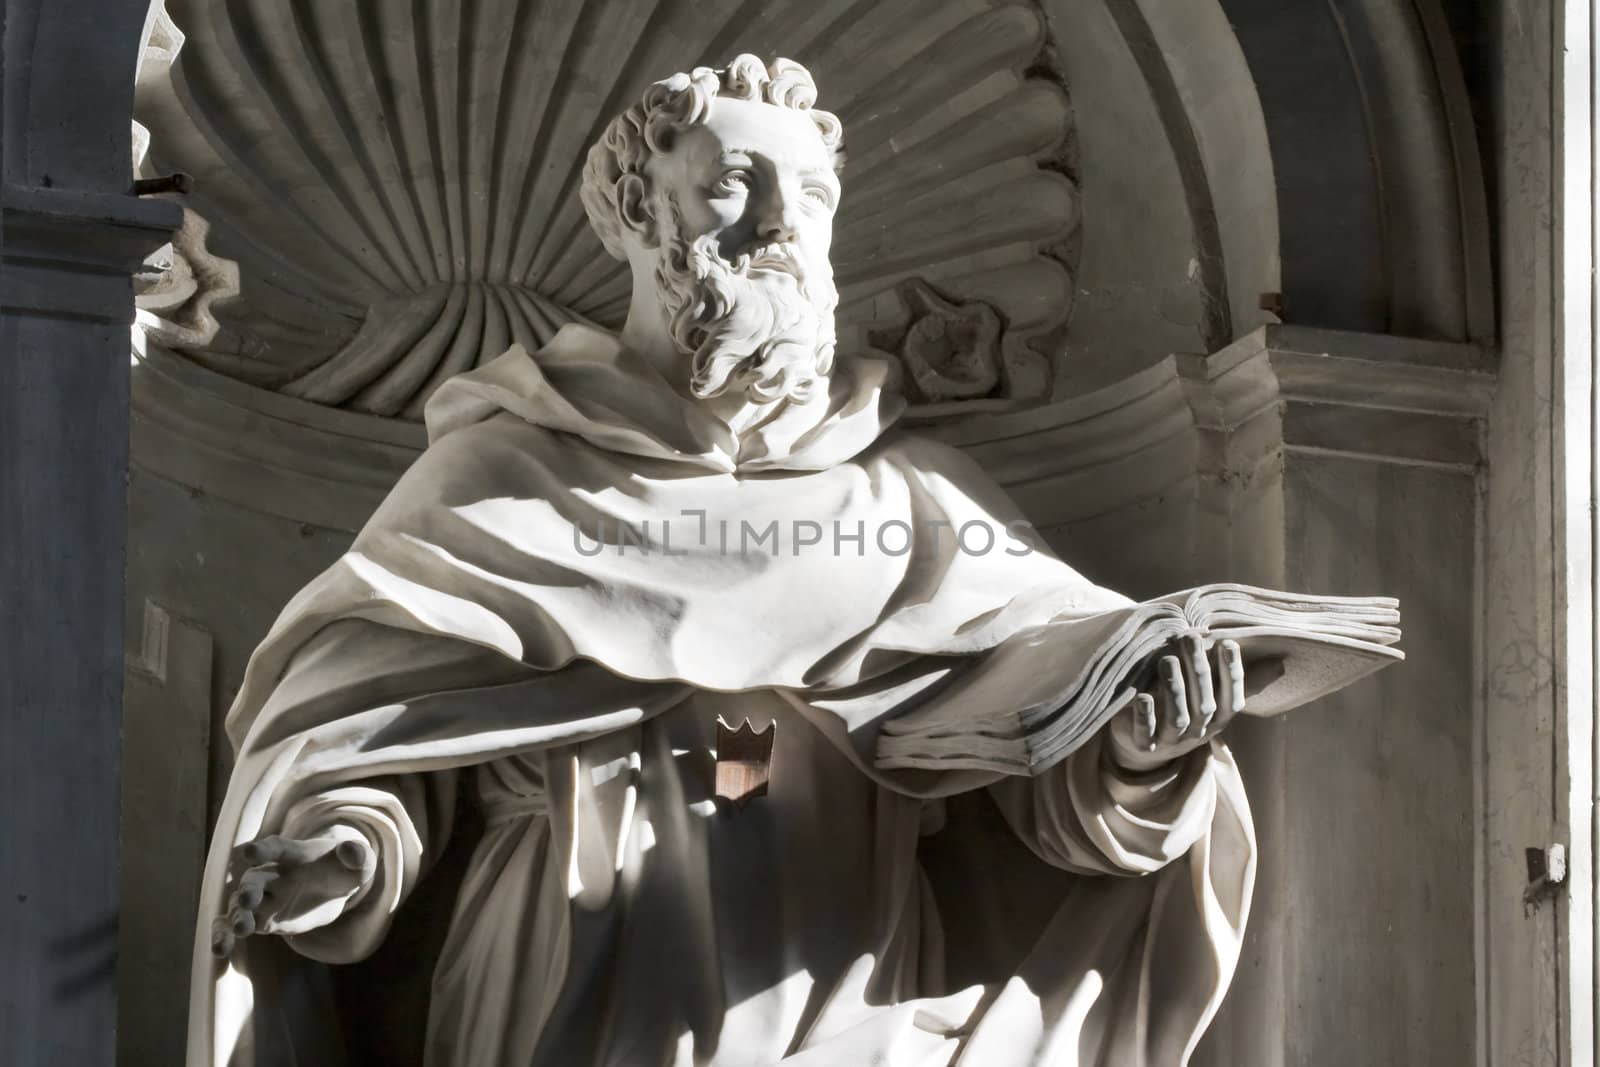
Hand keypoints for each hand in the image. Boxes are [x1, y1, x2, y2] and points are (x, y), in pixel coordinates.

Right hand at [211, 828, 373, 958]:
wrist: (334, 886)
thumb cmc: (345, 868)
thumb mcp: (359, 862)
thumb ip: (357, 856)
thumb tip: (353, 851)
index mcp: (296, 856)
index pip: (278, 849)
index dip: (265, 850)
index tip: (251, 852)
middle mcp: (275, 875)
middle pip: (255, 880)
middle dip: (249, 889)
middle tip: (246, 900)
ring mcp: (266, 898)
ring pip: (239, 906)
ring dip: (235, 917)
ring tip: (237, 932)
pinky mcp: (263, 919)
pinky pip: (238, 926)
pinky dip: (226, 936)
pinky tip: (220, 951)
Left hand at [1119, 635, 1245, 764]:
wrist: (1143, 746)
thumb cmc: (1179, 708)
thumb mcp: (1200, 694)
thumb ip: (1215, 674)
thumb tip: (1252, 650)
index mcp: (1216, 720)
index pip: (1231, 700)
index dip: (1231, 674)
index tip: (1227, 643)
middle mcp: (1197, 733)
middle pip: (1204, 705)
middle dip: (1198, 670)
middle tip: (1190, 638)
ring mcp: (1171, 742)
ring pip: (1177, 718)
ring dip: (1174, 688)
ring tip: (1167, 659)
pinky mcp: (1145, 746)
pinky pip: (1146, 734)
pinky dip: (1145, 716)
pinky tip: (1143, 697)